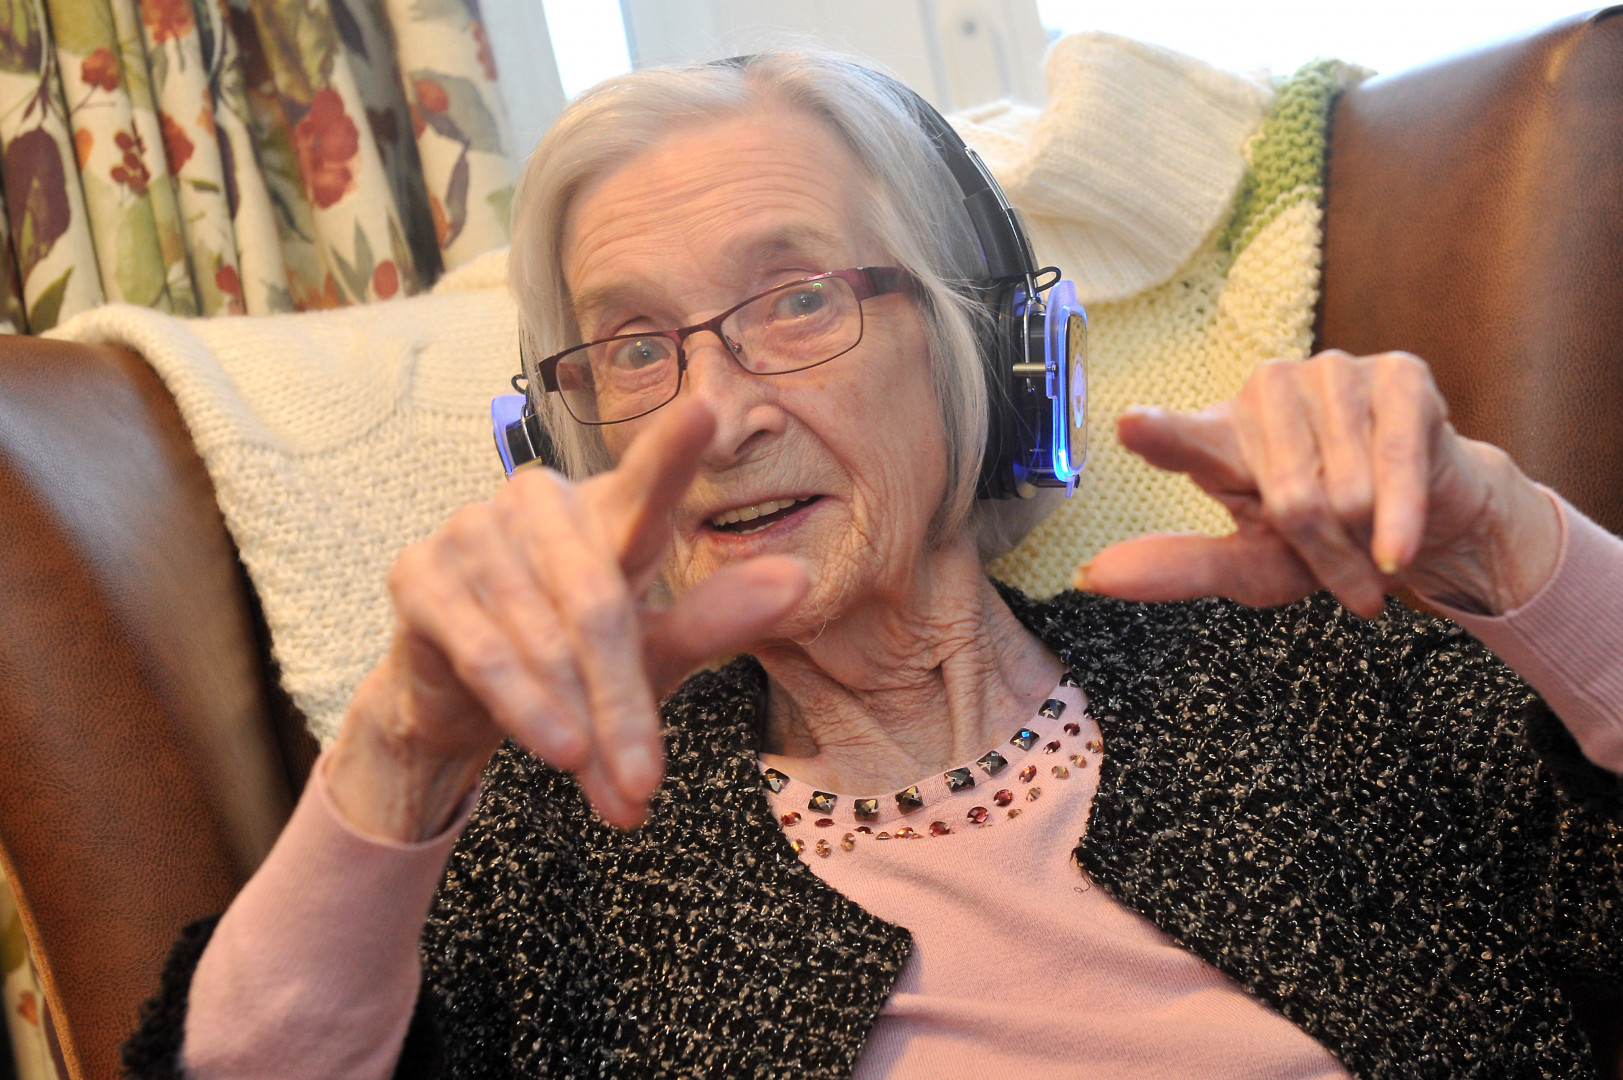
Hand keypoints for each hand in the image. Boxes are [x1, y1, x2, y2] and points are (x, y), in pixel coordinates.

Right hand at [327, 400, 808, 839]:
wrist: (461, 700)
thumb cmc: (579, 662)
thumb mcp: (655, 650)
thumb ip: (717, 616)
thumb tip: (795, 579)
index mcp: (607, 508)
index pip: (647, 483)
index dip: (671, 451)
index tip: (705, 409)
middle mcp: (538, 502)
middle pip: (598, 603)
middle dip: (624, 704)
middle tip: (649, 783)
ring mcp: (472, 528)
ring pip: (542, 637)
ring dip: (578, 722)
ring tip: (614, 794)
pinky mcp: (418, 572)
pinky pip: (481, 648)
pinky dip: (523, 705)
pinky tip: (556, 749)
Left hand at [1078, 350, 1560, 618]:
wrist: (1426, 518)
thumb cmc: (1327, 540)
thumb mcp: (1251, 566)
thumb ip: (1180, 567)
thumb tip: (1091, 577)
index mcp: (1216, 436)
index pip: (1180, 438)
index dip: (1161, 433)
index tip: (1133, 426)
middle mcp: (1264, 392)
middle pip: (1292, 501)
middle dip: (1326, 554)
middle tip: (1345, 575)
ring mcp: (1330, 373)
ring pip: (1347, 490)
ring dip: (1368, 537)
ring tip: (1373, 534)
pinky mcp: (1398, 374)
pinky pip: (1397, 461)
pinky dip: (1402, 519)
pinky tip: (1400, 544)